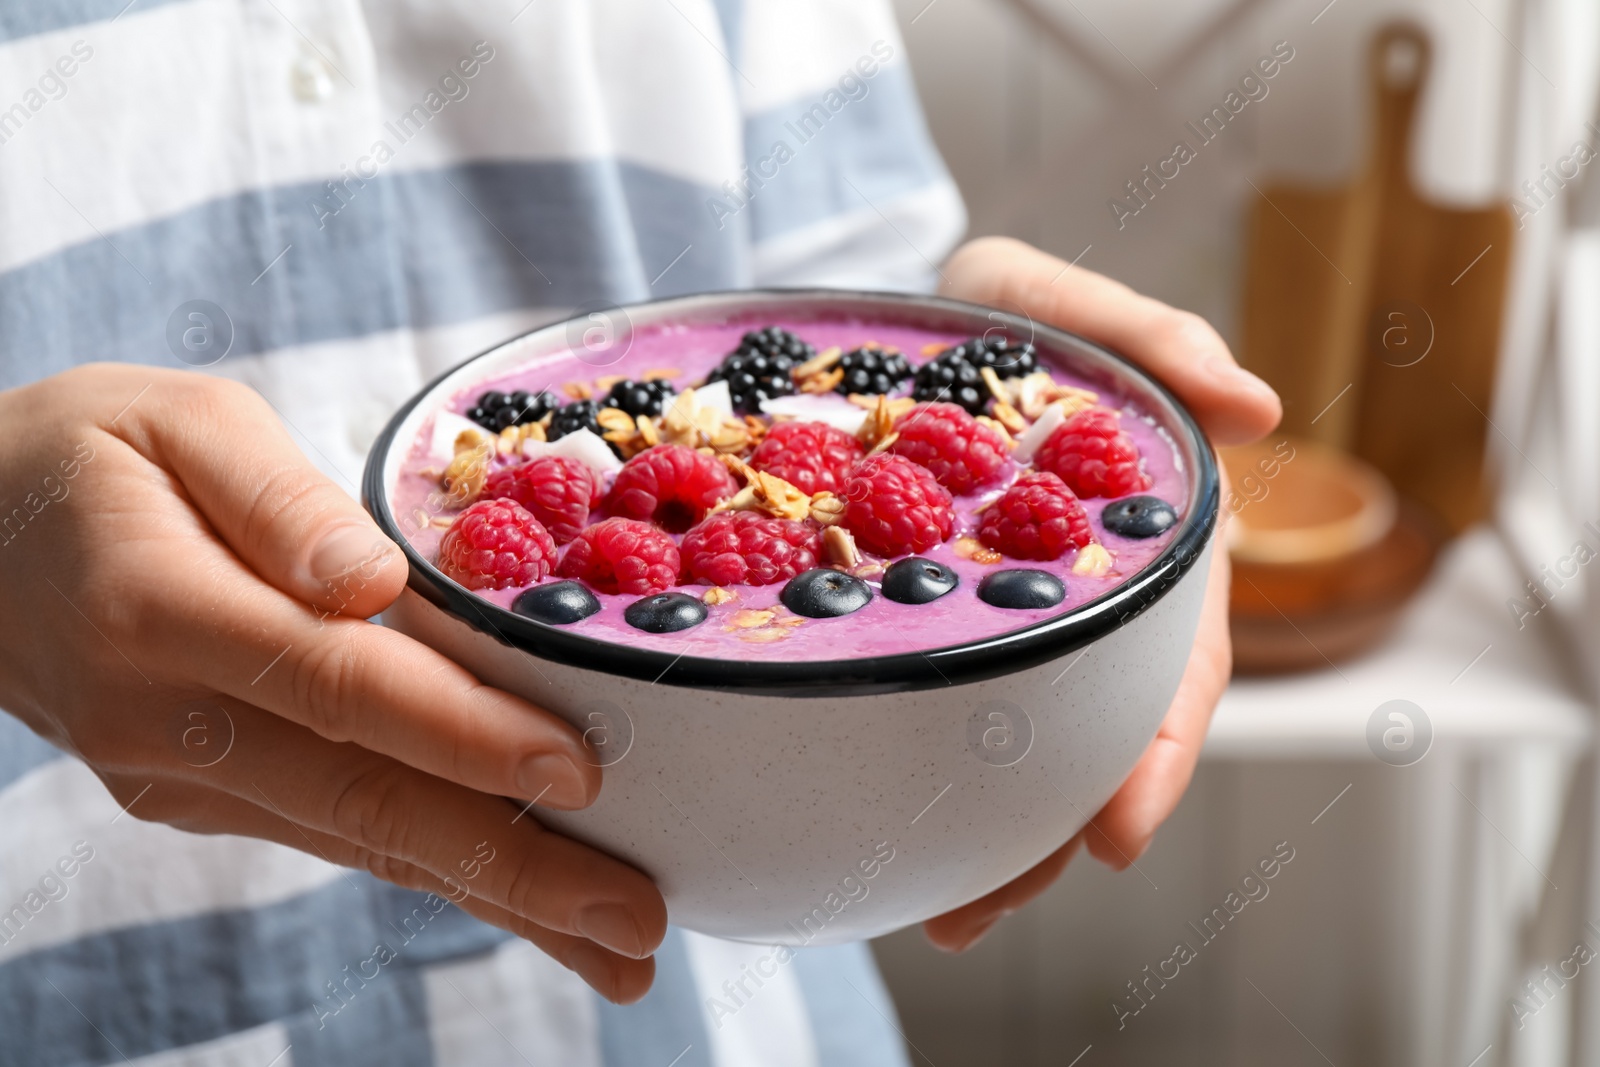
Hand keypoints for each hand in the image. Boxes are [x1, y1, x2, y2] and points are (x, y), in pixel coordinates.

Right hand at [0, 365, 665, 1001]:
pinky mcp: (201, 796)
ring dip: (498, 896)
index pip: (339, 684)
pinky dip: (440, 866)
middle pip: (367, 803)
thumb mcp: (176, 423)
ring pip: (363, 840)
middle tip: (635, 922)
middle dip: (514, 868)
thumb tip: (369, 580)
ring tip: (613, 943)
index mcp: (162, 612)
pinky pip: (338, 831)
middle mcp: (166, 724)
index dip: (463, 731)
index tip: (577, 771)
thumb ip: (274, 500)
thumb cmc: (91, 459)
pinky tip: (525, 896)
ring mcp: (181, 779)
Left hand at [923, 237, 1280, 950]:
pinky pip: (949, 706)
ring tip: (945, 912)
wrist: (888, 318)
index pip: (1173, 659)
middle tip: (987, 904)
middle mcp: (1091, 591)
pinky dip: (931, 770)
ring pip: (1025, 738)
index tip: (1116, 833)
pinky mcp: (943, 620)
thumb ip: (1151, 338)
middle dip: (1054, 824)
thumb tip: (1256, 406)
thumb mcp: (1055, 302)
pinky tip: (897, 831)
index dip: (1154, 751)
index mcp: (1146, 534)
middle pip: (1095, 729)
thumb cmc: (990, 308)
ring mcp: (1018, 614)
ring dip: (995, 830)